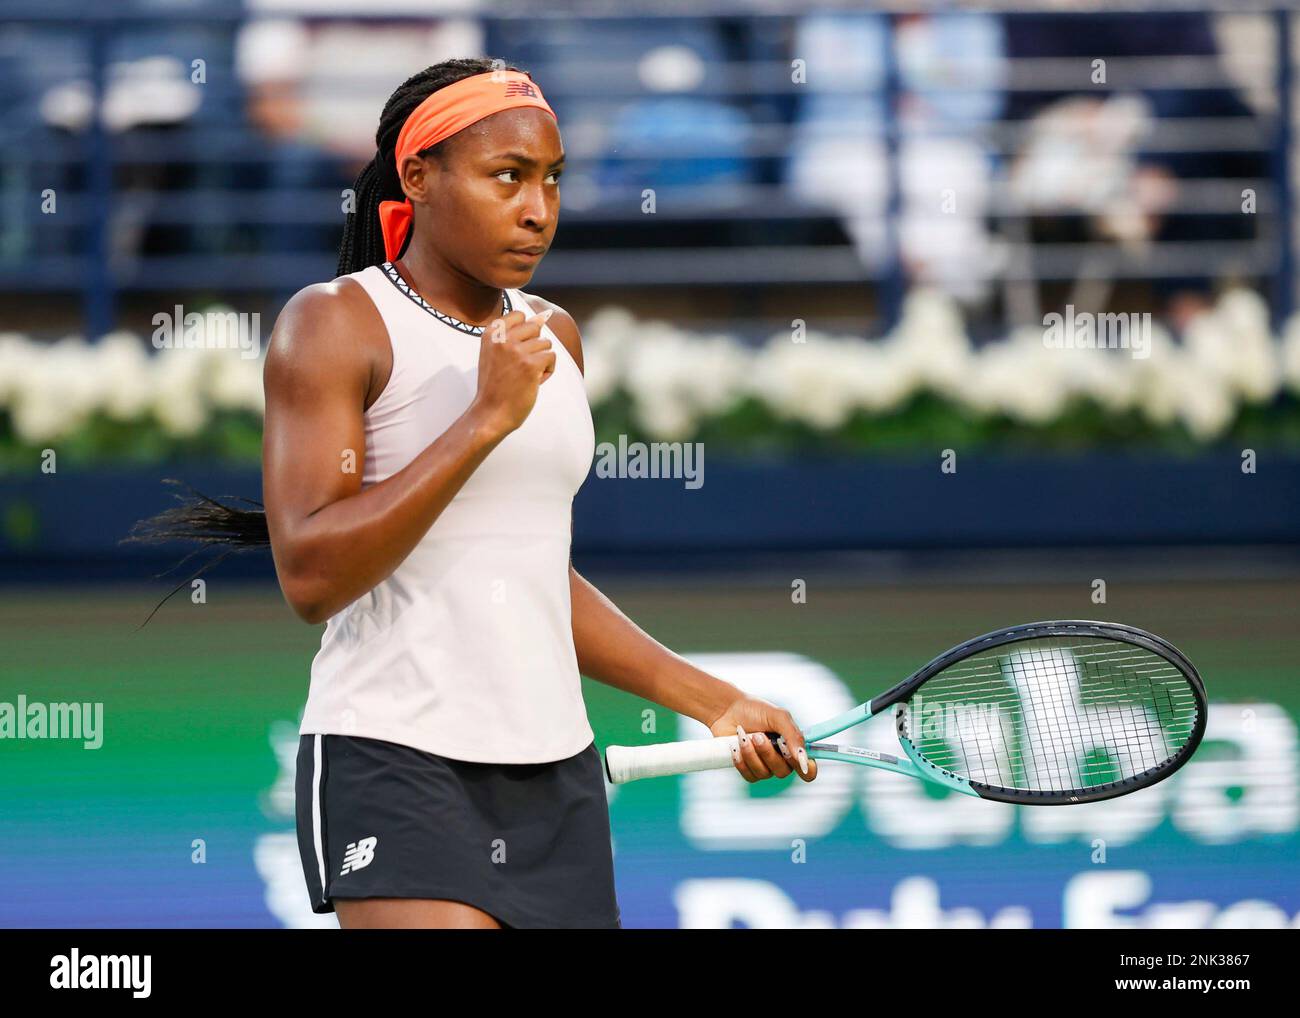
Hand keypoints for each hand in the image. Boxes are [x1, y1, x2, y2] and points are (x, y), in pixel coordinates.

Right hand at [470, 307, 556, 436]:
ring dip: (541, 361)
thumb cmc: (496, 384)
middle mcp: (502, 338)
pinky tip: (534, 381)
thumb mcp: (497, 353)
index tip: (514, 353)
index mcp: (491, 332)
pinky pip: (551, 357)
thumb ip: (516, 332)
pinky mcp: (530, 364)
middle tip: (521, 366)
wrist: (491, 413)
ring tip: (526, 376)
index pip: (520, 316)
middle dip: (534, 346)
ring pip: (546, 344)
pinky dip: (547, 371)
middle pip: (535, 328)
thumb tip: (544, 315)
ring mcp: (516, 350)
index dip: (524, 335)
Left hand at [709, 697, 816, 782]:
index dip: (807, 769)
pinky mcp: (748, 768)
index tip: (798, 760)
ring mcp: (764, 765)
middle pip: (783, 772)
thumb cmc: (754, 710)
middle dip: (769, 754)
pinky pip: (749, 776)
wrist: (727, 710)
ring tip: (743, 736)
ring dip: (752, 754)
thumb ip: (793, 735)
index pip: (808, 768)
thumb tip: (802, 757)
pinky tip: (735, 747)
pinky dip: (741, 761)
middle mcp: (781, 758)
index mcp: (793, 746)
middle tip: (758, 736)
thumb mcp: (778, 716)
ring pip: (764, 774)